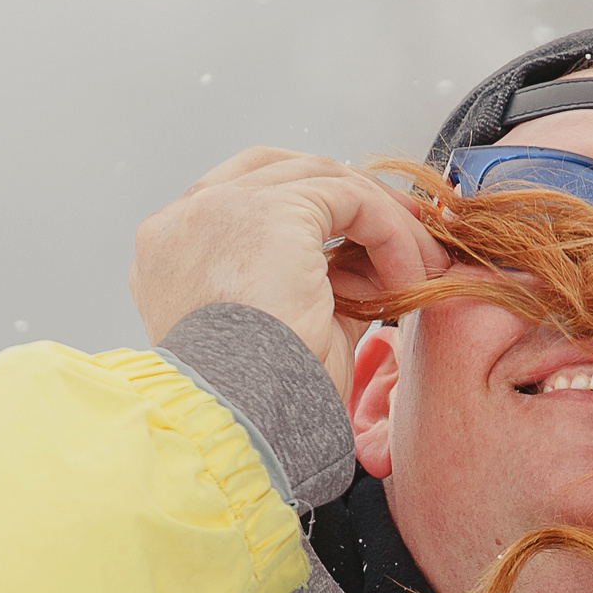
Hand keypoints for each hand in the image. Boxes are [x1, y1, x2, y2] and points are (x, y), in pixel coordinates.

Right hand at [130, 147, 448, 401]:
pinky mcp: (268, 210)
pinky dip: (389, 231)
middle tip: (402, 234)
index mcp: (172, 253)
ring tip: (419, 260)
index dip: (310, 213)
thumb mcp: (288, 330)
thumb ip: (320, 285)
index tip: (361, 243)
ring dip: (379, 218)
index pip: (243, 200)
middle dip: (348, 199)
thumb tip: (368, 263)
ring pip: (321, 180)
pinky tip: (410, 272)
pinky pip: (350, 198)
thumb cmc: (259, 402)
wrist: (242, 421)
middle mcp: (185, 220)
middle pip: (279, 171)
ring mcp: (220, 206)